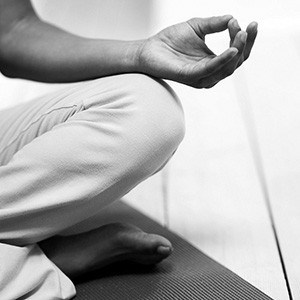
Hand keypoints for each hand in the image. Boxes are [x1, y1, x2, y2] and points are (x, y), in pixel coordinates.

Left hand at [137, 15, 257, 87]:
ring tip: (241, 35)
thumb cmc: (170, 41)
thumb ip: (215, 24)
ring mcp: (200, 76)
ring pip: (226, 69)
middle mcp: (209, 72)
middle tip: (248, 28)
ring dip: (236, 52)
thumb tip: (232, 18)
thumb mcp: (197, 27)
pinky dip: (221, 61)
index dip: (245, 40)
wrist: (149, 49)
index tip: (247, 23)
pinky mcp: (190, 77)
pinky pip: (209, 70)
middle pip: (235, 63)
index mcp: (212, 61)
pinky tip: (231, 50)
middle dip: (245, 45)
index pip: (236, 54)